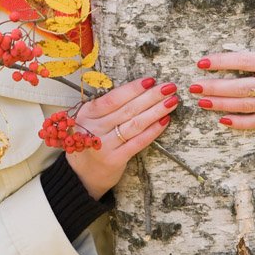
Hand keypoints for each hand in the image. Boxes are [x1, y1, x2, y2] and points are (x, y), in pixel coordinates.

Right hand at [67, 77, 179, 198]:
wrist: (83, 173)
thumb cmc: (92, 139)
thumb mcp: (91, 119)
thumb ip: (108, 106)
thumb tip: (141, 89)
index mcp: (87, 113)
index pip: (113, 98)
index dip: (133, 88)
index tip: (151, 80)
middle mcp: (94, 128)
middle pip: (127, 109)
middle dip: (151, 96)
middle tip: (169, 87)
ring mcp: (104, 145)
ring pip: (135, 124)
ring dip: (156, 111)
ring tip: (171, 102)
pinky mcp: (115, 159)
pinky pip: (138, 142)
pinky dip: (152, 131)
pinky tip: (164, 121)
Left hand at [187, 14, 254, 129]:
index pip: (246, 61)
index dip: (223, 62)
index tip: (202, 62)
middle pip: (241, 87)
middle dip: (215, 87)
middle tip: (193, 86)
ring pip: (246, 106)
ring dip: (222, 105)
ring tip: (201, 101)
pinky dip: (240, 123)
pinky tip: (222, 120)